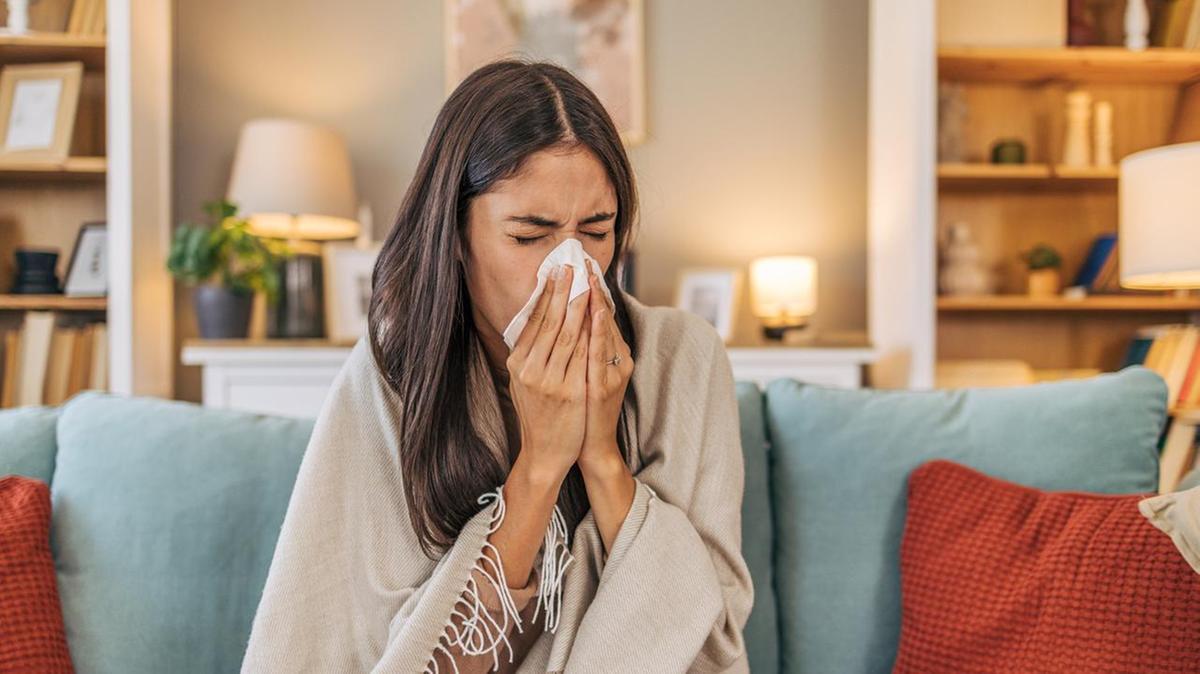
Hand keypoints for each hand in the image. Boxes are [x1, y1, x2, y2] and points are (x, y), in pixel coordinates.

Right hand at [505, 264, 591, 484]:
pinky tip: (597, 313)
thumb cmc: (537, 415)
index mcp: (518, 364)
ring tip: (585, 281)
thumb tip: (534, 322)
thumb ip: (528, 355)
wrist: (545, 453)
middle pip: (549, 322)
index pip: (533, 321)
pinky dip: (590, 331)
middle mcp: (530, 370)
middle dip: (561, 291)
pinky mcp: (570, 392)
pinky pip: (583, 355)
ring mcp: (550, 381)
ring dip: (578, 304)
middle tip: (570, 265)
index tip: (554, 272)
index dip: (545, 294)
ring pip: (567, 333)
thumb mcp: (523, 383)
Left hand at [580, 258, 633, 473]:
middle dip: (595, 288)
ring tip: (591, 278)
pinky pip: (601, 352)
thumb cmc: (582, 408)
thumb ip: (583, 347)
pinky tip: (595, 312)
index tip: (584, 265)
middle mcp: (618, 360)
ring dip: (598, 302)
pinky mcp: (606, 386)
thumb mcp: (584, 373)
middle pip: (606, 319)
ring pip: (605, 332)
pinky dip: (599, 330)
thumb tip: (570, 318)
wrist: (588, 446)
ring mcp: (614, 373)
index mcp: (613, 355)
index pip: (603, 316)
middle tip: (586, 261)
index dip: (595, 290)